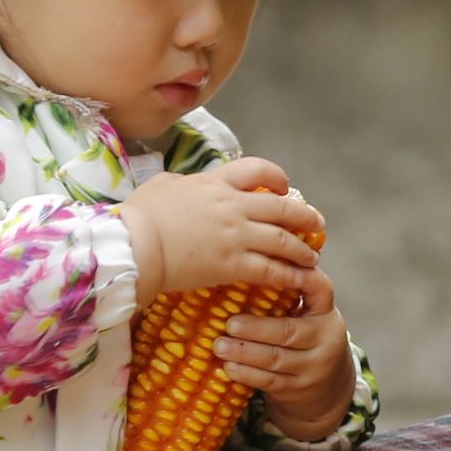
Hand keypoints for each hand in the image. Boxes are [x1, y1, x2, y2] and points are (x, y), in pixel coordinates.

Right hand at [119, 155, 321, 301]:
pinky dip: (290, 275)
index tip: (285, 188)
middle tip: (316, 224)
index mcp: (215, 183)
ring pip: (282, 239)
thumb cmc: (138, 217)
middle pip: (281, 207)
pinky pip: (270, 270)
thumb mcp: (159, 187)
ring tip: (312, 258)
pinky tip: (300, 280)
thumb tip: (180, 185)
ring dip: (302, 249)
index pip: (257, 170)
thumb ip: (178, 183)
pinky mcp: (232, 265)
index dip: (277, 177)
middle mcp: (233, 206)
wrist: (133, 246)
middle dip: (304, 216)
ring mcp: (235, 235)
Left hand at [213, 260, 354, 437]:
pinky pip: (270, 382)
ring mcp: (313, 367)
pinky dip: (247, 374)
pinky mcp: (298, 389)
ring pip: (277, 358)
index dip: (304, 278)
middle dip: (257, 328)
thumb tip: (247, 262)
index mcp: (326, 313)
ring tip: (220, 346)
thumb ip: (290, 296)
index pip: (321, 289)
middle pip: (289, 331)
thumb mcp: (308, 317)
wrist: (326, 389)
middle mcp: (325, 339)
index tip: (277, 267)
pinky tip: (229, 367)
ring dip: (245, 352)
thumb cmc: (304, 340)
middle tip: (230, 323)